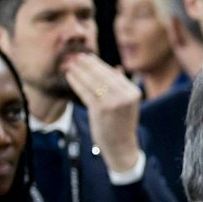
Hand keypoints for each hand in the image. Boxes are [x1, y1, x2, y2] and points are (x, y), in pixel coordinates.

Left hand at [62, 52, 142, 173]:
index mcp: (133, 92)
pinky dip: (76, 83)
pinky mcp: (100, 109)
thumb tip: (116, 68)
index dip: (97, 63)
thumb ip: (122, 86)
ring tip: (69, 63)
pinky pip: (85, 92)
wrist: (121, 146)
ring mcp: (113, 103)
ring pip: (92, 82)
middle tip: (74, 55)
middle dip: (86, 64)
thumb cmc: (121, 124)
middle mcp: (125, 96)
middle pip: (102, 75)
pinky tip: (69, 76)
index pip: (112, 73)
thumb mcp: (127, 103)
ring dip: (79, 71)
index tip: (86, 56)